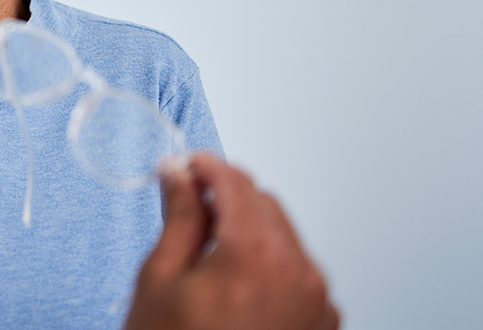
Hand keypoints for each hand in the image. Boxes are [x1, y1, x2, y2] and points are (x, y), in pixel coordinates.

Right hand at [123, 154, 339, 329]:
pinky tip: (235, 288)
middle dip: (228, 200)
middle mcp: (299, 272)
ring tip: (208, 260)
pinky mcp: (322, 324)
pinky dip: (271, 267)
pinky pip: (299, 274)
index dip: (205, 168)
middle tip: (188, 209)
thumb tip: (180, 177)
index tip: (185, 168)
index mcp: (256, 253)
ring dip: (250, 233)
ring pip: (285, 239)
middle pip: (265, 205)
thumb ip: (179, 217)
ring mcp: (316, 302)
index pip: (235, 182)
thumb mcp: (159, 280)